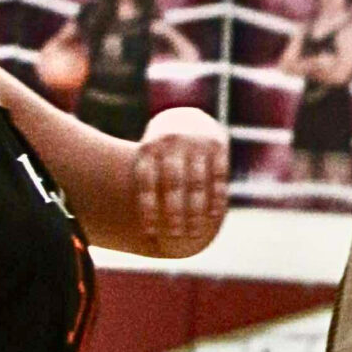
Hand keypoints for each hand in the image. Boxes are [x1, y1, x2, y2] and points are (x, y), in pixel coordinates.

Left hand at [135, 109, 227, 255]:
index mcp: (150, 146)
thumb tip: (132, 221)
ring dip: (196, 210)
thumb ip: (144, 180)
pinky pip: (218, 177)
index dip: (148, 207)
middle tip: (175, 235)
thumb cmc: (161, 149)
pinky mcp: (218, 145)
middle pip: (173, 183)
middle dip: (174, 212)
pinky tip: (213, 216)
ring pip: (197, 183)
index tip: (151, 231)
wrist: (188, 115)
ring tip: (195, 232)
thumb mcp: (147, 154)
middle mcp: (172, 142)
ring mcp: (196, 142)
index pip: (147, 180)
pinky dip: (216, 198)